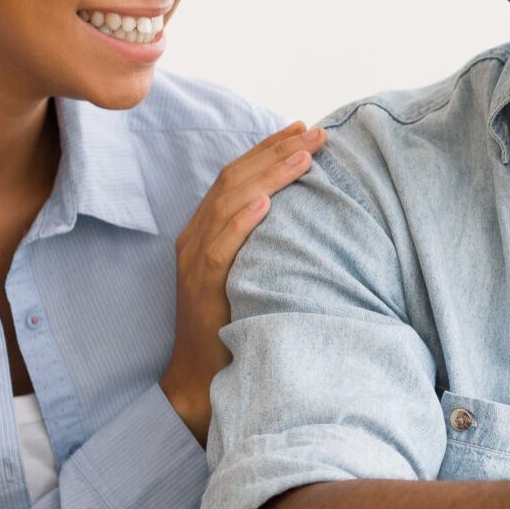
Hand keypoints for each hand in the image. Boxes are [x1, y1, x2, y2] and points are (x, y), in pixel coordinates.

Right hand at [159, 122, 326, 441]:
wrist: (199, 378)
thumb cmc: (232, 326)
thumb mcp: (251, 275)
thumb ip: (265, 244)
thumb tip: (305, 216)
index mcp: (205, 230)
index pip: (237, 176)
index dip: (268, 149)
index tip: (303, 130)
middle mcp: (195, 238)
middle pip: (235, 179)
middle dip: (276, 151)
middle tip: (315, 132)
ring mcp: (194, 261)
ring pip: (229, 203)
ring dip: (268, 175)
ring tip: (302, 156)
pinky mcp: (200, 288)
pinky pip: (219, 247)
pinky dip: (241, 221)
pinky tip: (266, 203)